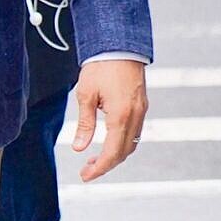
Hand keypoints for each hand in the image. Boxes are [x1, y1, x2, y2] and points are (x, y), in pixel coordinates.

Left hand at [71, 60, 146, 182]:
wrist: (120, 45)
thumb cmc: (100, 67)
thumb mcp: (86, 95)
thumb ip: (85, 124)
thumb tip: (79, 148)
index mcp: (121, 116)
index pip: (112, 153)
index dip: (99, 168)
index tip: (85, 176)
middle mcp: (135, 116)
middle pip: (124, 152)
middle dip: (106, 165)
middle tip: (86, 171)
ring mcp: (141, 111)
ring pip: (131, 143)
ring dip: (115, 155)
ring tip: (94, 159)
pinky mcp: (142, 105)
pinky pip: (135, 132)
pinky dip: (122, 143)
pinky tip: (108, 141)